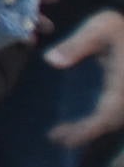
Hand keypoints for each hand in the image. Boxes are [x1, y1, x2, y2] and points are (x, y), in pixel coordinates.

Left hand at [45, 8, 123, 145]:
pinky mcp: (123, 95)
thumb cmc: (120, 28)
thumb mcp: (100, 28)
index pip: (109, 113)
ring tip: (60, 135)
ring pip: (112, 120)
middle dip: (86, 133)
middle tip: (56, 138)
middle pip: (110, 122)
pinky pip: (113, 114)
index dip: (90, 129)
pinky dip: (96, 122)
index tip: (66, 138)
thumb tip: (50, 61)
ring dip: (89, 129)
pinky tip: (77, 125)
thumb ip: (76, 45)